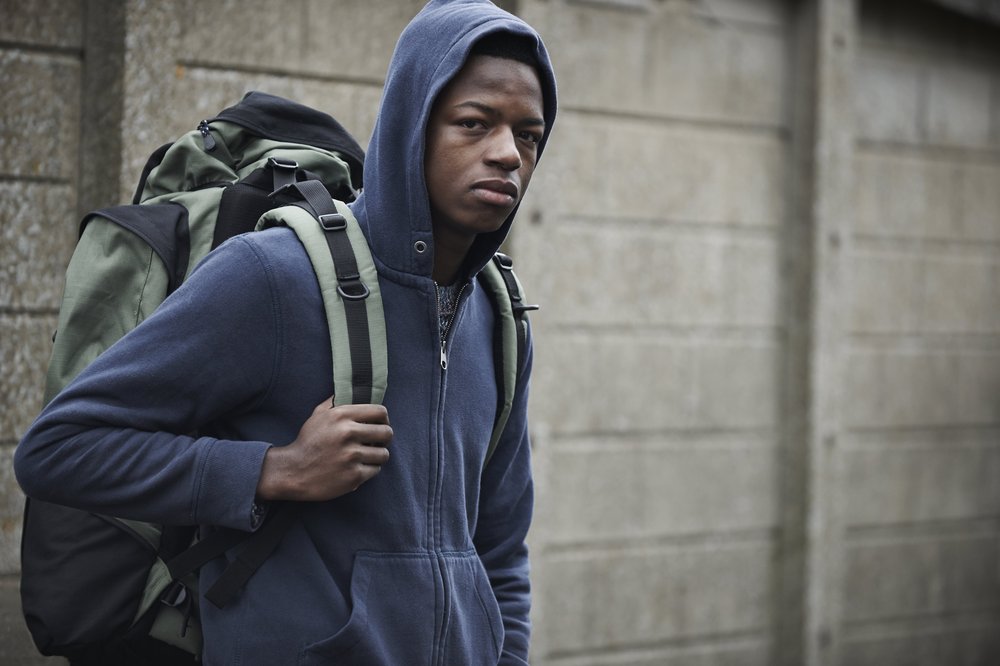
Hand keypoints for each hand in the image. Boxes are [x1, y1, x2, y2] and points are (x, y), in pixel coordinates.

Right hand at [256, 397, 391, 501]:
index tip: (380, 425)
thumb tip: (353, 390)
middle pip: (387, 433)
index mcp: (341, 416)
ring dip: (377, 456)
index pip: (380, 412)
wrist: (293, 472)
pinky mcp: (353, 476)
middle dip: (385, 439)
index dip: (384, 419)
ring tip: (366, 457)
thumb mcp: (318, 416)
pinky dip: (369, 470)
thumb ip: (336, 402)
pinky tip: (357, 468)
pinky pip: (375, 470)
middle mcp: (348, 433)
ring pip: (384, 454)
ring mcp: (351, 456)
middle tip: (377, 443)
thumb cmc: (308, 442)